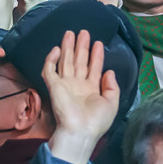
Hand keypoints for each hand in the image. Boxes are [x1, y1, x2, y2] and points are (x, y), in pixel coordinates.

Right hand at [41, 29, 120, 163]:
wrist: (80, 131)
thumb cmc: (97, 121)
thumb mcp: (112, 103)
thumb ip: (112, 86)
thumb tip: (109, 72)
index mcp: (91, 89)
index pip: (94, 68)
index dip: (96, 55)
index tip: (98, 43)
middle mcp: (78, 85)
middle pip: (79, 61)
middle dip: (81, 47)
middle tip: (83, 32)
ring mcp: (65, 85)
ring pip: (65, 61)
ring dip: (68, 47)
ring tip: (71, 33)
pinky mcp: (53, 86)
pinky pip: (49, 70)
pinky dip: (51, 59)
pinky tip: (57, 49)